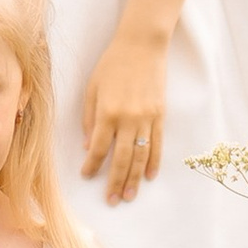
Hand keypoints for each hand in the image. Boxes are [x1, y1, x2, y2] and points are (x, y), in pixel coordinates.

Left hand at [81, 26, 169, 205]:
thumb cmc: (112, 65)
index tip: (86, 176)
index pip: (99, 148)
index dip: (92, 165)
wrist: (142, 46)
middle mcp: (128, 119)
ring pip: (140, 156)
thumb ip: (89, 118)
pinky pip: (157, 144)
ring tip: (128, 196)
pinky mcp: (160, 115)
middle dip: (114, 182)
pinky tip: (149, 176)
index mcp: (108, 112)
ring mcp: (147, 119)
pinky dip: (153, 162)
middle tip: (111, 200)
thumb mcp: (92, 88)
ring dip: (134, 179)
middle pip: (121, 158)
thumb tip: (89, 146)